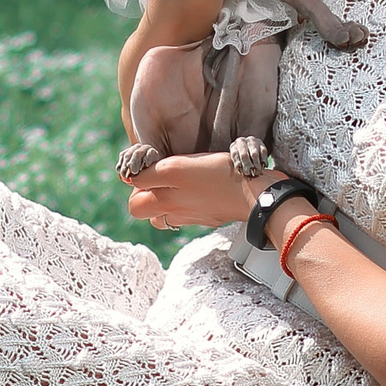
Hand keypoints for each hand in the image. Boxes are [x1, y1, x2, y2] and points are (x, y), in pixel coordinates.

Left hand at [125, 153, 261, 231]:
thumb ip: (149, 175)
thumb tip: (129, 178)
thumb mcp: (176, 168)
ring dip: (166, 199)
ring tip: (177, 182)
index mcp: (164, 202)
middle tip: (158, 178)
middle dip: (146, 195)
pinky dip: (189, 201)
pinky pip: (189, 211)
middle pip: (146, 211)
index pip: (134, 201)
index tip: (148, 169)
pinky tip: (200, 186)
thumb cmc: (218, 176)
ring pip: (167, 212)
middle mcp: (175, 212)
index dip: (136, 183)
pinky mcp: (209, 214)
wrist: (255, 195)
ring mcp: (192, 216)